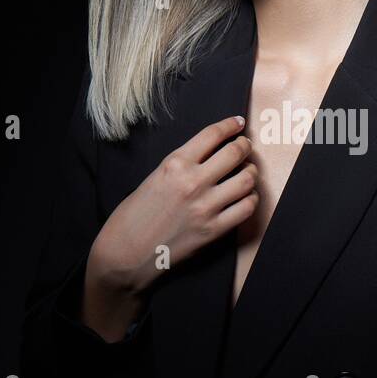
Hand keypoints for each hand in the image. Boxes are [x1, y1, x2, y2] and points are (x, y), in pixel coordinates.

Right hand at [87, 115, 258, 298]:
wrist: (125, 254)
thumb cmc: (132, 217)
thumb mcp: (153, 178)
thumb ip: (181, 166)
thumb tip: (208, 157)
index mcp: (174, 164)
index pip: (212, 135)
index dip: (230, 125)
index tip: (238, 123)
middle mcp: (193, 182)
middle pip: (235, 153)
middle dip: (245, 146)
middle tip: (245, 147)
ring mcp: (206, 207)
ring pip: (246, 179)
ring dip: (251, 172)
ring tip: (247, 172)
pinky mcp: (213, 230)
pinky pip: (246, 208)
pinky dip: (251, 199)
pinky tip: (246, 197)